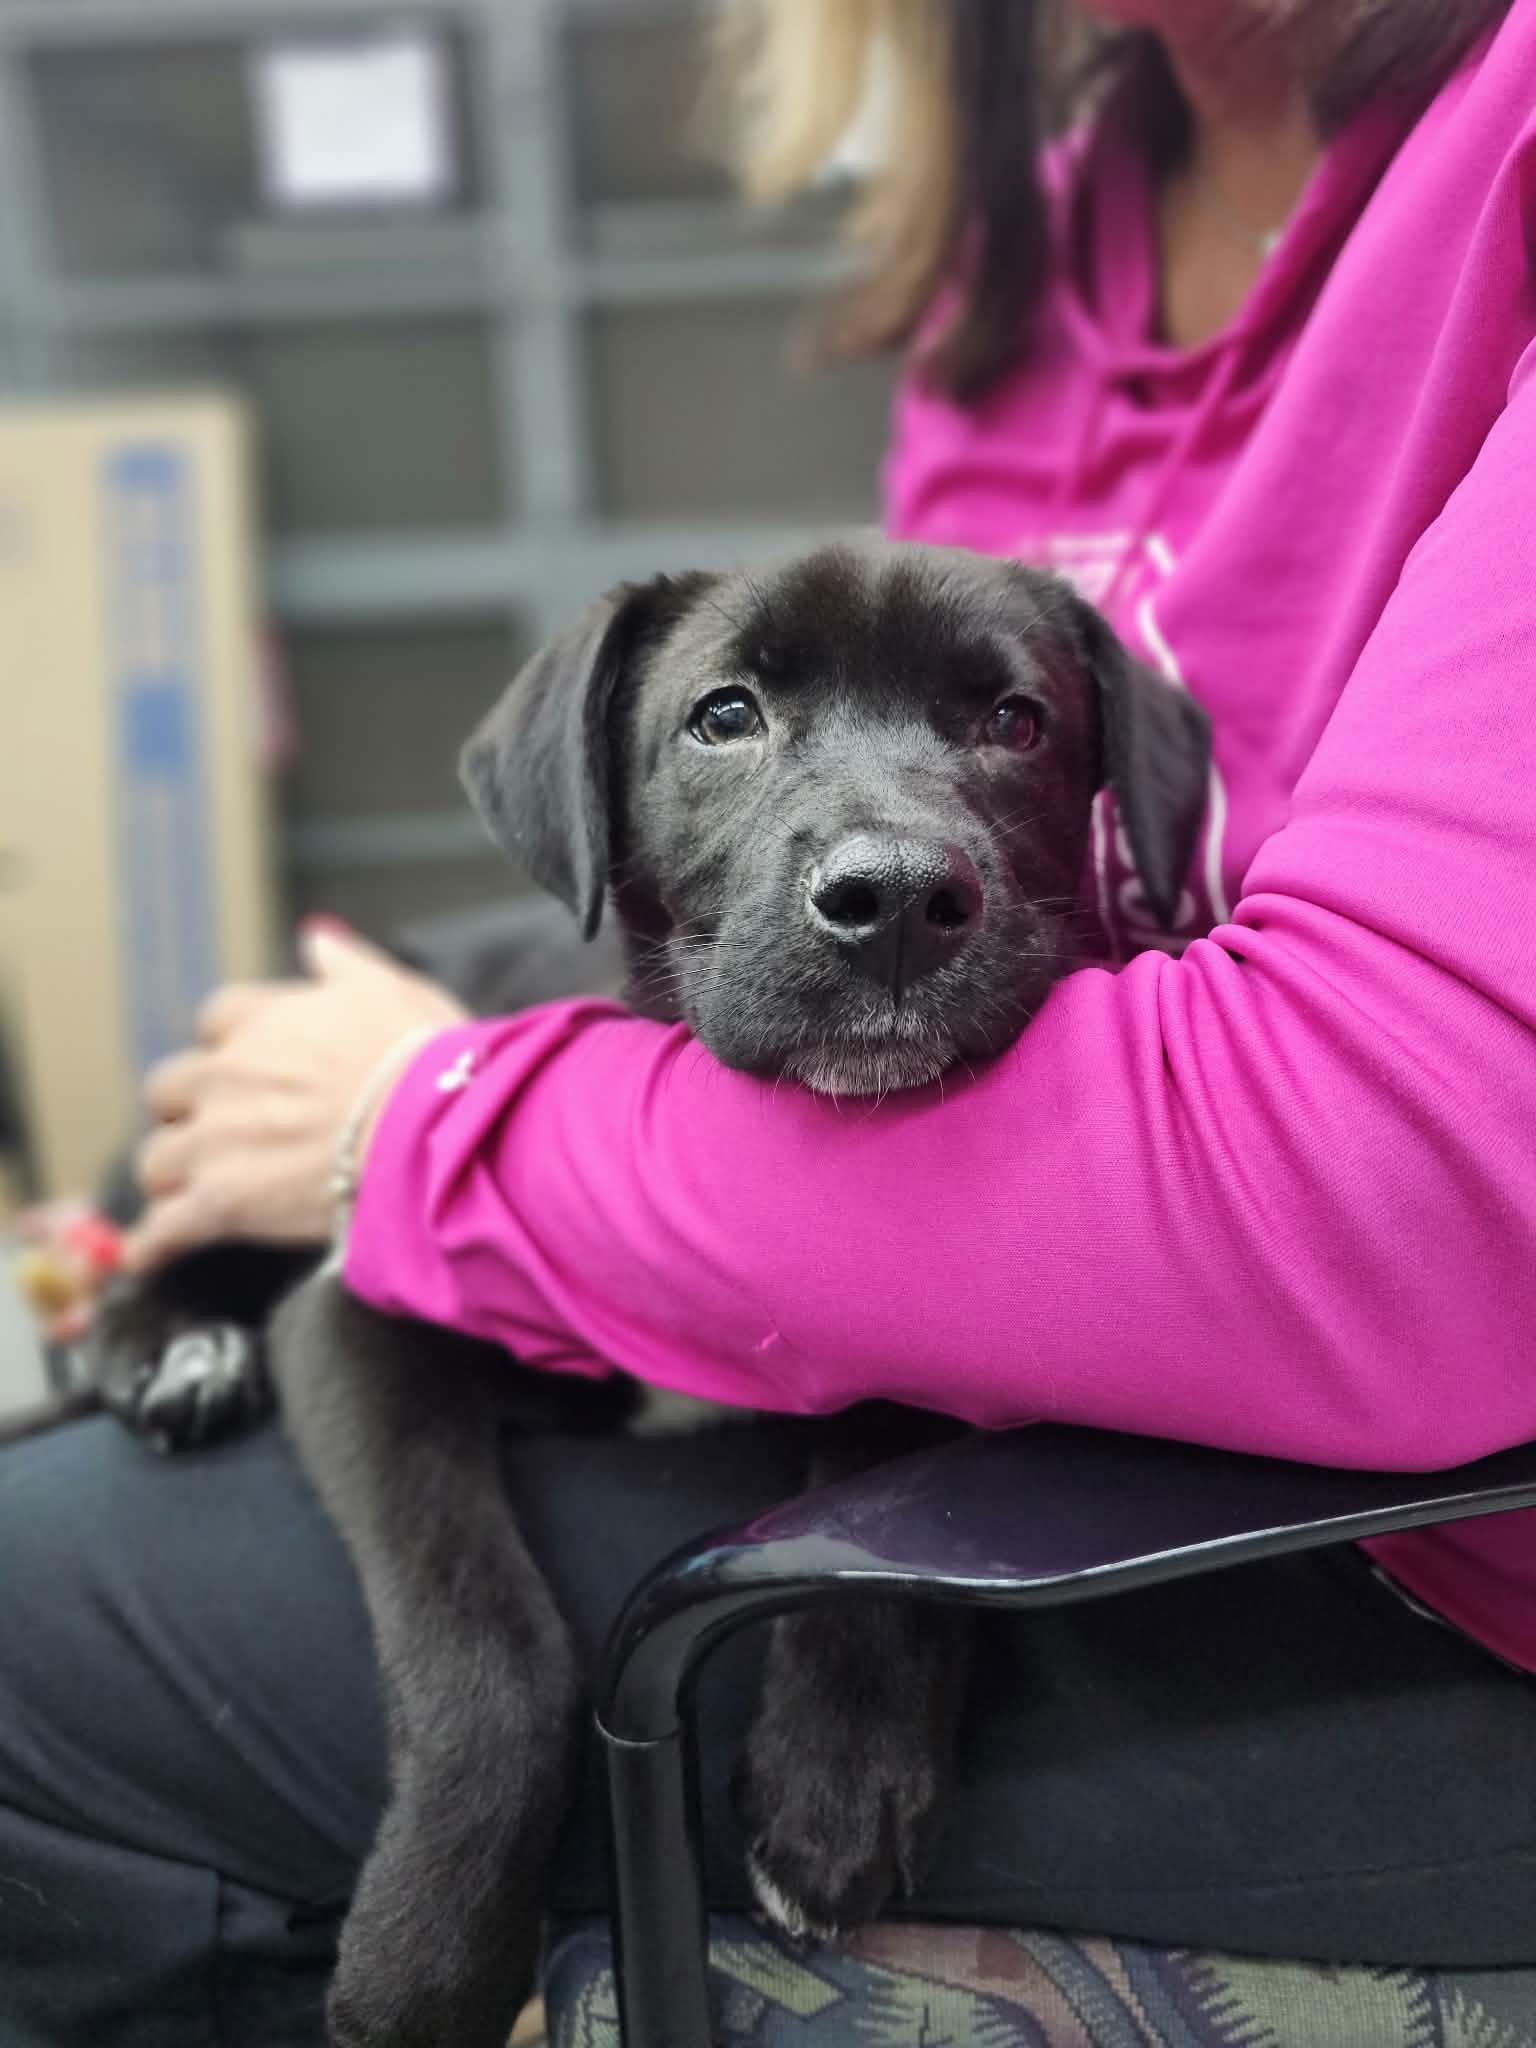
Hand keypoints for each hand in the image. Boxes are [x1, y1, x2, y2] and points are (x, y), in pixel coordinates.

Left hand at [122, 923, 467, 1273]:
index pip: (216, 1021)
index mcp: (261, 1022)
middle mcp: (226, 1076)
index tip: (250, 1065)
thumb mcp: (390, 988)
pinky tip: (148, 1255)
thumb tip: (316, 937)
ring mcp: (216, 1141)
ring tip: (187, 1195)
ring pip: (157, 1160)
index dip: (230, 1046)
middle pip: (170, 1090)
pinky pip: (165, 1229)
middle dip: (188, 1111)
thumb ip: (343, 964)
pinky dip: (154, 1244)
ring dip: (173, 1175)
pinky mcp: (221, 1203)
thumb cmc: (421, 1060)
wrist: (430, 1133)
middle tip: (219, 1133)